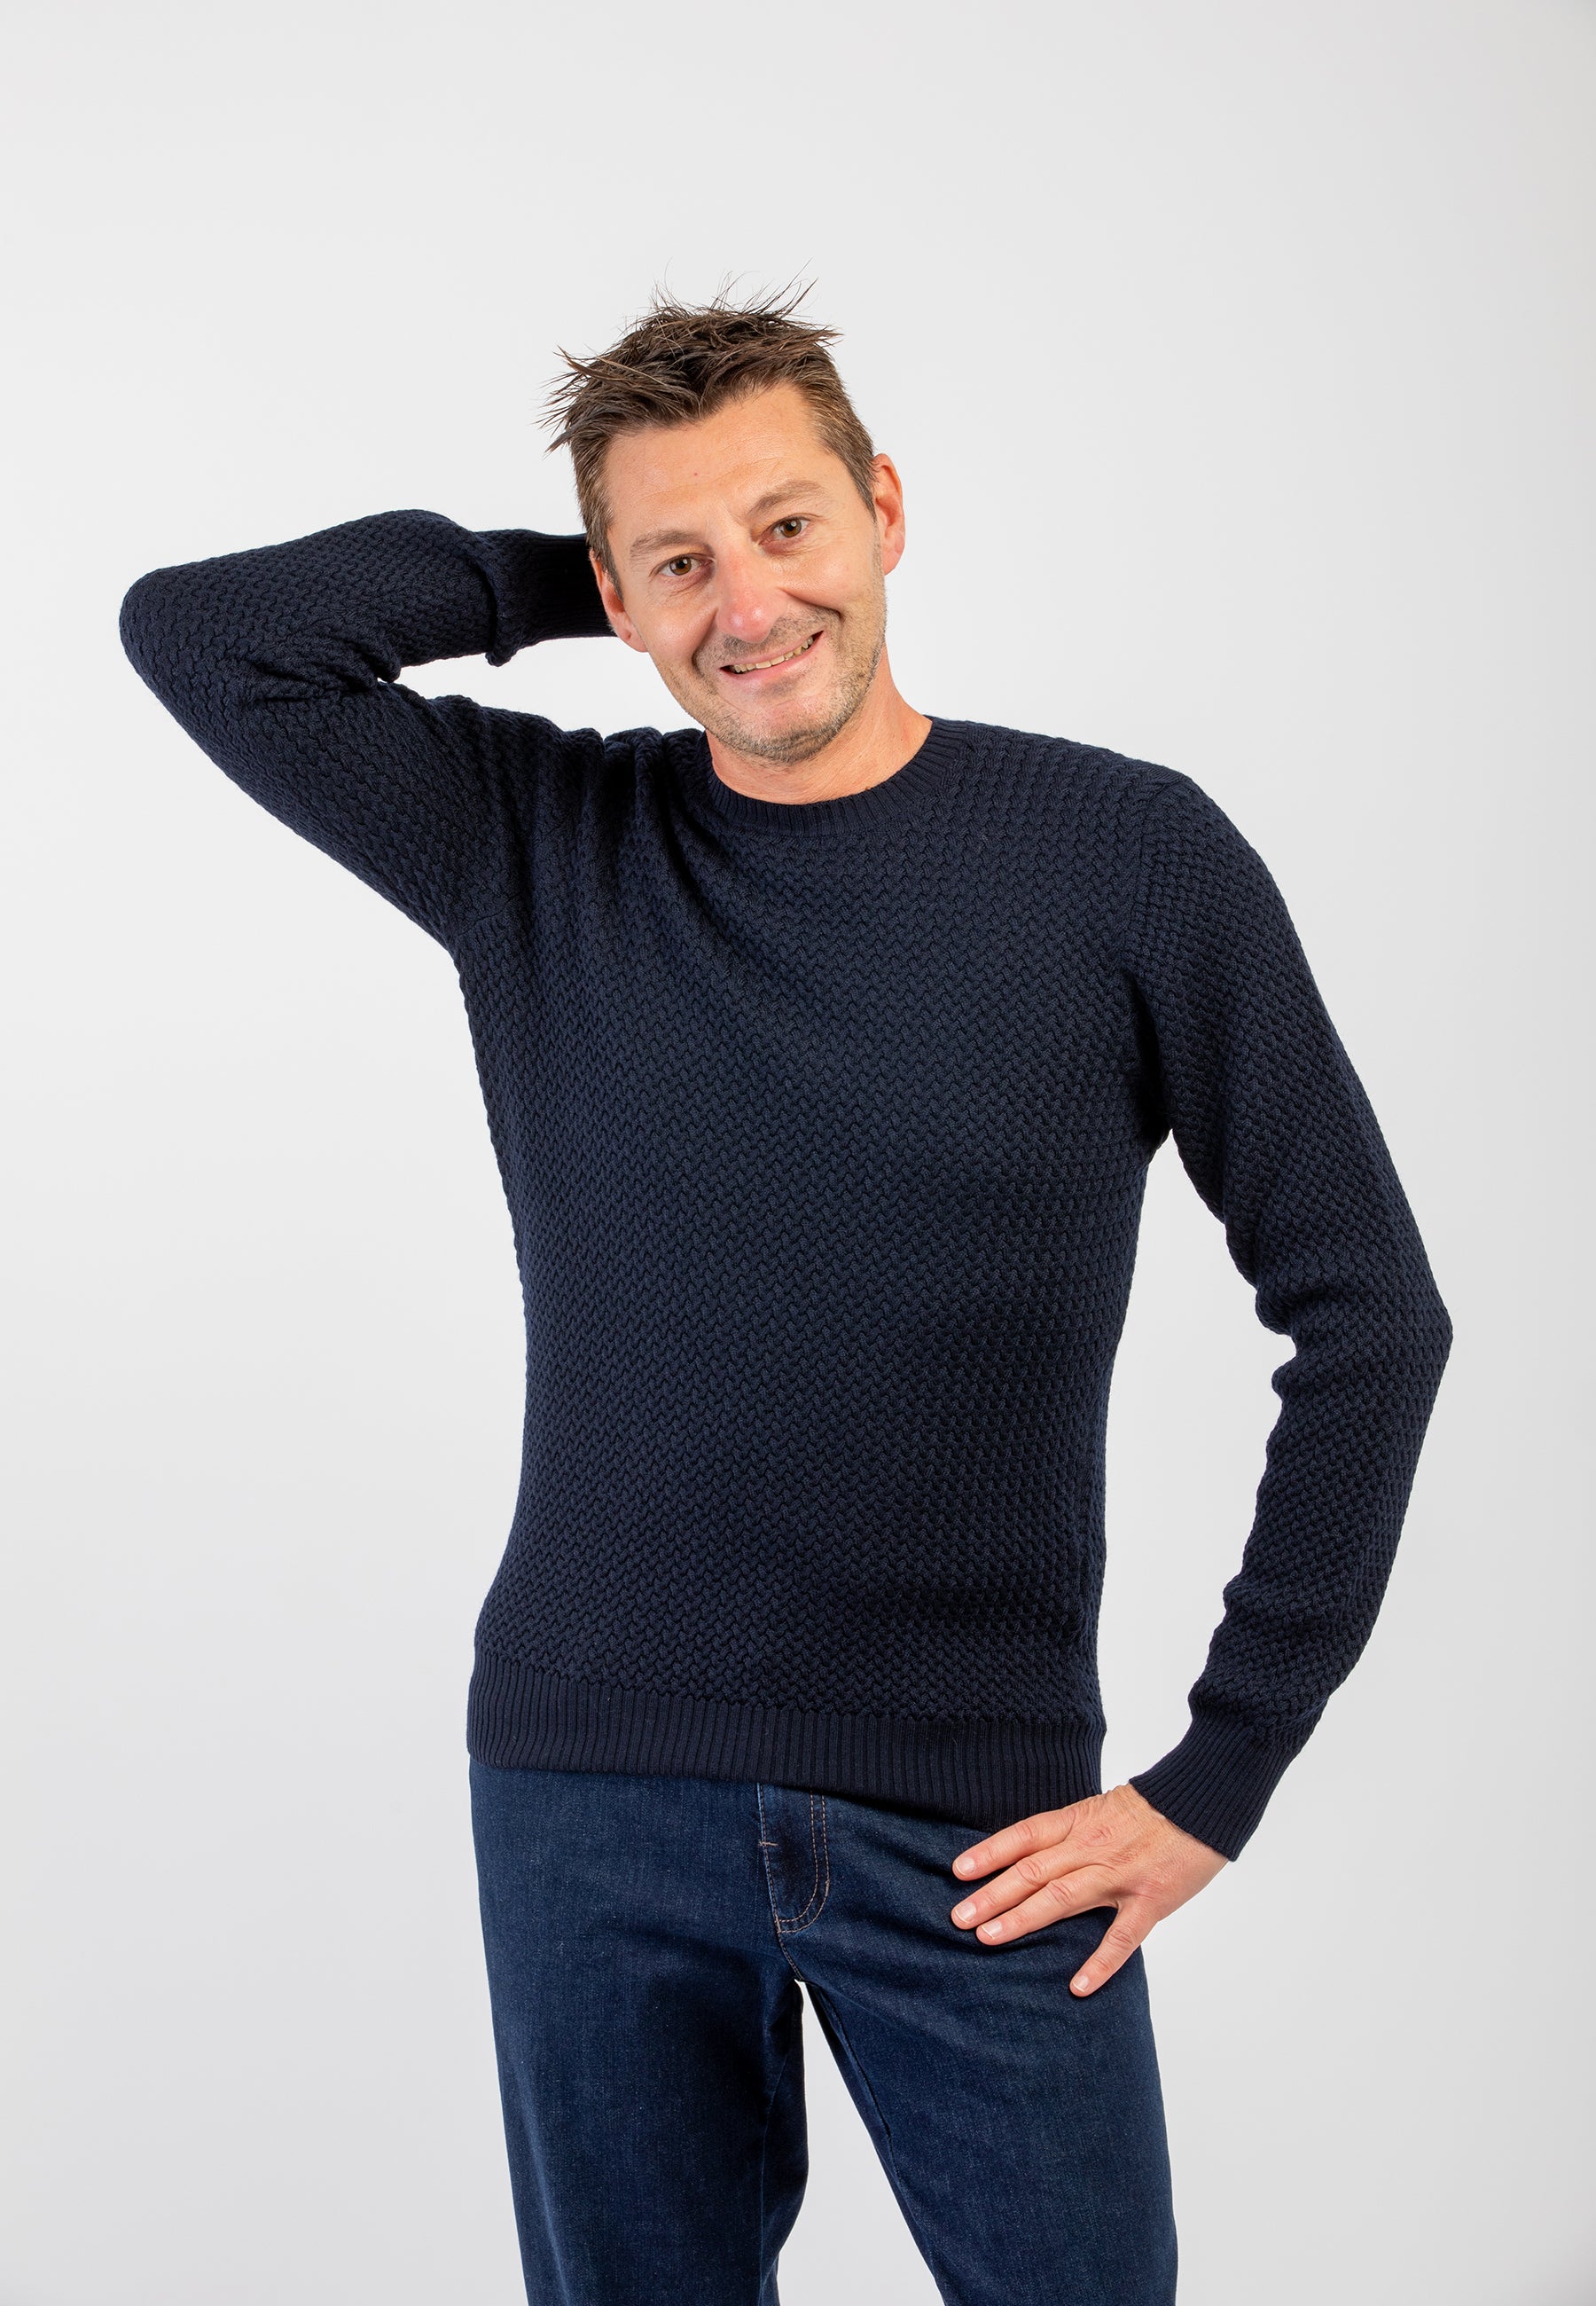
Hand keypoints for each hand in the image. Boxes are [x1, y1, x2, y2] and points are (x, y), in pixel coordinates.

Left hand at [949, 1782, 1227, 1994]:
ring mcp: (1120, 1876)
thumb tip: (1034, 1855)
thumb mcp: (1102, 1808)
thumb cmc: (1154, 1806)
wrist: (1203, 1801)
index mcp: (1080, 1822)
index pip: (1025, 1836)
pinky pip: (1121, 1937)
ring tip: (989, 1939)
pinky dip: (1100, 1963)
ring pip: (1062, 1898)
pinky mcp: (1150, 1901)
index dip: (990, 1852)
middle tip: (959, 1918)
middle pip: (1033, 1870)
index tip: (958, 1871)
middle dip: (992, 1894)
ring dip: (1022, 1919)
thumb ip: (1072, 1834)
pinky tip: (1077, 1987)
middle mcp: (1092, 1847)